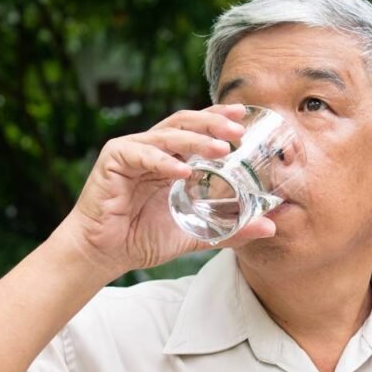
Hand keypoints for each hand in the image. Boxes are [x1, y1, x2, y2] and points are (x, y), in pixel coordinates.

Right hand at [54, 104, 277, 279]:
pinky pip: (141, 153)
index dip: (218, 120)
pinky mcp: (113, 159)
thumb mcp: (194, 233)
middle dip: (213, 124)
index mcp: (169, 159)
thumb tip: (269, 227)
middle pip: (184, 123)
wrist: (103, 254)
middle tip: (237, 131)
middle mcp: (151, 149)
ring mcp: (132, 151)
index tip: (243, 117)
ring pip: (167, 134)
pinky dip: (163, 161)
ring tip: (221, 150)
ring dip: (196, 140)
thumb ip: (229, 229)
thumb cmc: (140, 239)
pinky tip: (183, 171)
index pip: (196, 130)